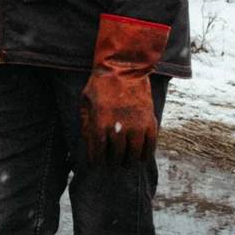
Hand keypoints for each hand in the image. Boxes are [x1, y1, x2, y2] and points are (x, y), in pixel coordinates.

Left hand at [79, 15, 166, 166]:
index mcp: (100, 124)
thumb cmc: (101, 83)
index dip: (96, 161)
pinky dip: (146, 154)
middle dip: (112, 163)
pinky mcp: (150, 122)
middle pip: (116, 156)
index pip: (98, 152)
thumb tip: (86, 139)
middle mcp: (119, 128)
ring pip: (134, 154)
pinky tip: (142, 157)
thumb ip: (85, 121)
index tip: (96, 164)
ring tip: (127, 164)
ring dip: (129, 162)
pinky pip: (150, 145)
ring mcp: (136, 126)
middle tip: (112, 166)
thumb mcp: (85, 100)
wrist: (125, 67)